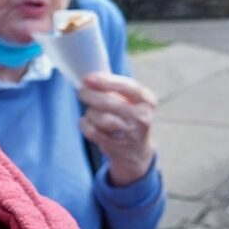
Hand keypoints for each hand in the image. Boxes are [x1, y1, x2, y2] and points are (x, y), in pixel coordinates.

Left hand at [77, 71, 156, 185]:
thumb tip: (89, 79)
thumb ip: (115, 88)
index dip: (106, 82)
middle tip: (81, 91)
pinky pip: (93, 132)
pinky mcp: (117, 147)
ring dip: (90, 113)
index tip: (89, 78)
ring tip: (90, 112)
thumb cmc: (129, 118)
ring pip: (101, 118)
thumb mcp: (131, 101)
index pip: (127, 87)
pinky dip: (85, 125)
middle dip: (90, 96)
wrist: (135, 151)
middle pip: (109, 103)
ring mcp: (131, 134)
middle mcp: (142, 117)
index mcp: (147, 101)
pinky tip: (85, 122)